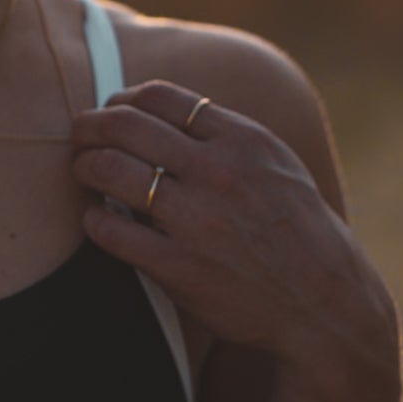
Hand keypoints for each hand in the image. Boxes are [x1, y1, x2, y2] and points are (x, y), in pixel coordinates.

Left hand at [69, 80, 371, 362]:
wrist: (324, 303)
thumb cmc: (298, 230)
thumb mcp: (277, 165)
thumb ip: (226, 135)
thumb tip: (163, 112)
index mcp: (242, 140)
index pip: (160, 97)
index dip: (122, 100)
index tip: (110, 112)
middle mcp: (217, 172)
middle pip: (125, 125)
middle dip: (89, 125)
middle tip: (78, 136)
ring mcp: (196, 220)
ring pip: (110, 170)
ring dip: (84, 165)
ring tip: (82, 171)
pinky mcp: (178, 267)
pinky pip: (112, 231)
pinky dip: (93, 219)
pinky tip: (96, 218)